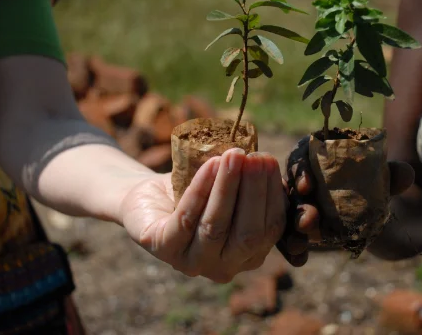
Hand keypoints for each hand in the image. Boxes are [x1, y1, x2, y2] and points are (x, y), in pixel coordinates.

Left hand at [120, 148, 287, 282]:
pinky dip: (201, 190)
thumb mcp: (230, 190)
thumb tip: (271, 167)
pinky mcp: (164, 249)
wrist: (149, 196)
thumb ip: (253, 185)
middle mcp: (224, 266)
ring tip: (234, 155)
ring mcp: (193, 263)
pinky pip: (186, 219)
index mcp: (248, 255)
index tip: (269, 161)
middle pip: (247, 233)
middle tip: (255, 157)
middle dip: (253, 192)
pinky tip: (210, 164)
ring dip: (228, 187)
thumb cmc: (197, 192)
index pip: (270, 230)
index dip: (272, 196)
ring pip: (216, 226)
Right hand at [277, 136, 414, 265]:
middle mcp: (298, 178)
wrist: (371, 211)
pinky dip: (292, 250)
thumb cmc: (370, 184)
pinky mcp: (295, 227)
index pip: (301, 156)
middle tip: (308, 222)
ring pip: (285, 215)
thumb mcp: (381, 179)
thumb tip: (407, 173)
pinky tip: (299, 260)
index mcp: (314, 155)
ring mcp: (294, 203)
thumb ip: (390, 175)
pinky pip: (288, 236)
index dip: (300, 170)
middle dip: (297, 207)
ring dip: (290, 231)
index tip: (307, 186)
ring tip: (299, 246)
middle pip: (290, 189)